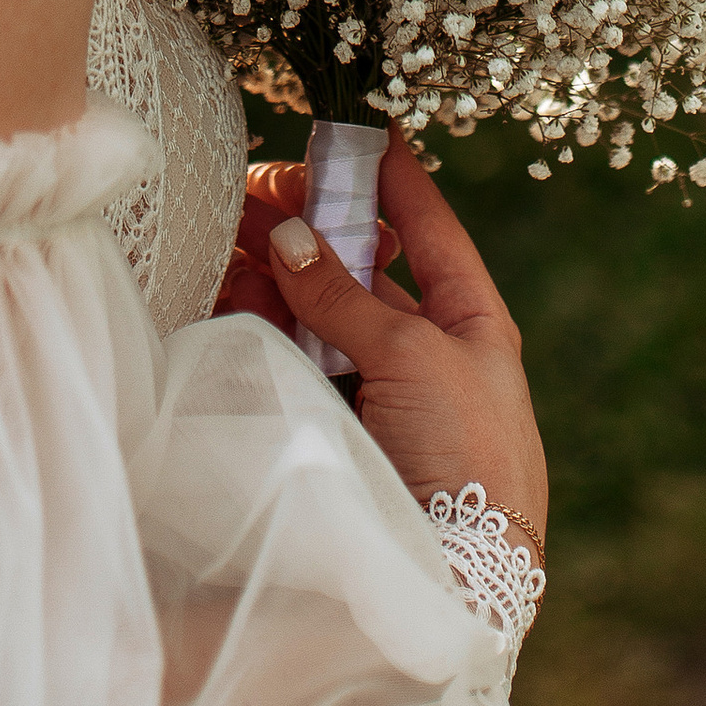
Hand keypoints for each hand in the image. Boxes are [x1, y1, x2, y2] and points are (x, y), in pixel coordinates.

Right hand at [225, 140, 547, 541]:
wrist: (457, 574)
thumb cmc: (467, 455)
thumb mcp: (416, 358)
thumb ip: (346, 296)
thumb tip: (291, 235)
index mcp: (473, 325)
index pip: (431, 231)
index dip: (396, 179)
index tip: (360, 130)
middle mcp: (426, 353)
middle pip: (361, 270)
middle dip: (311, 227)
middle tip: (257, 191)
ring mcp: (377, 392)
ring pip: (318, 312)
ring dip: (278, 269)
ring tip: (234, 234)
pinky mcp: (334, 429)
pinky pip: (293, 358)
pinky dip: (262, 322)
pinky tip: (232, 290)